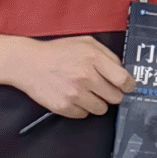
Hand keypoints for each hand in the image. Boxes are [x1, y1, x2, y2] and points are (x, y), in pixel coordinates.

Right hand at [8, 35, 133, 116]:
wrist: (28, 63)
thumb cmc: (58, 52)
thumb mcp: (86, 43)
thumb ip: (107, 55)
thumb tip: (123, 70)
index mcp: (93, 59)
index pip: (123, 80)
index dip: (128, 85)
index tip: (127, 86)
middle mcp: (85, 77)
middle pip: (115, 97)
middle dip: (112, 94)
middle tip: (104, 89)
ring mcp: (74, 94)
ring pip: (101, 109)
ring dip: (97, 102)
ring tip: (87, 92)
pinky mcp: (63, 106)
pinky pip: (84, 115)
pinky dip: (82, 108)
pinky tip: (74, 97)